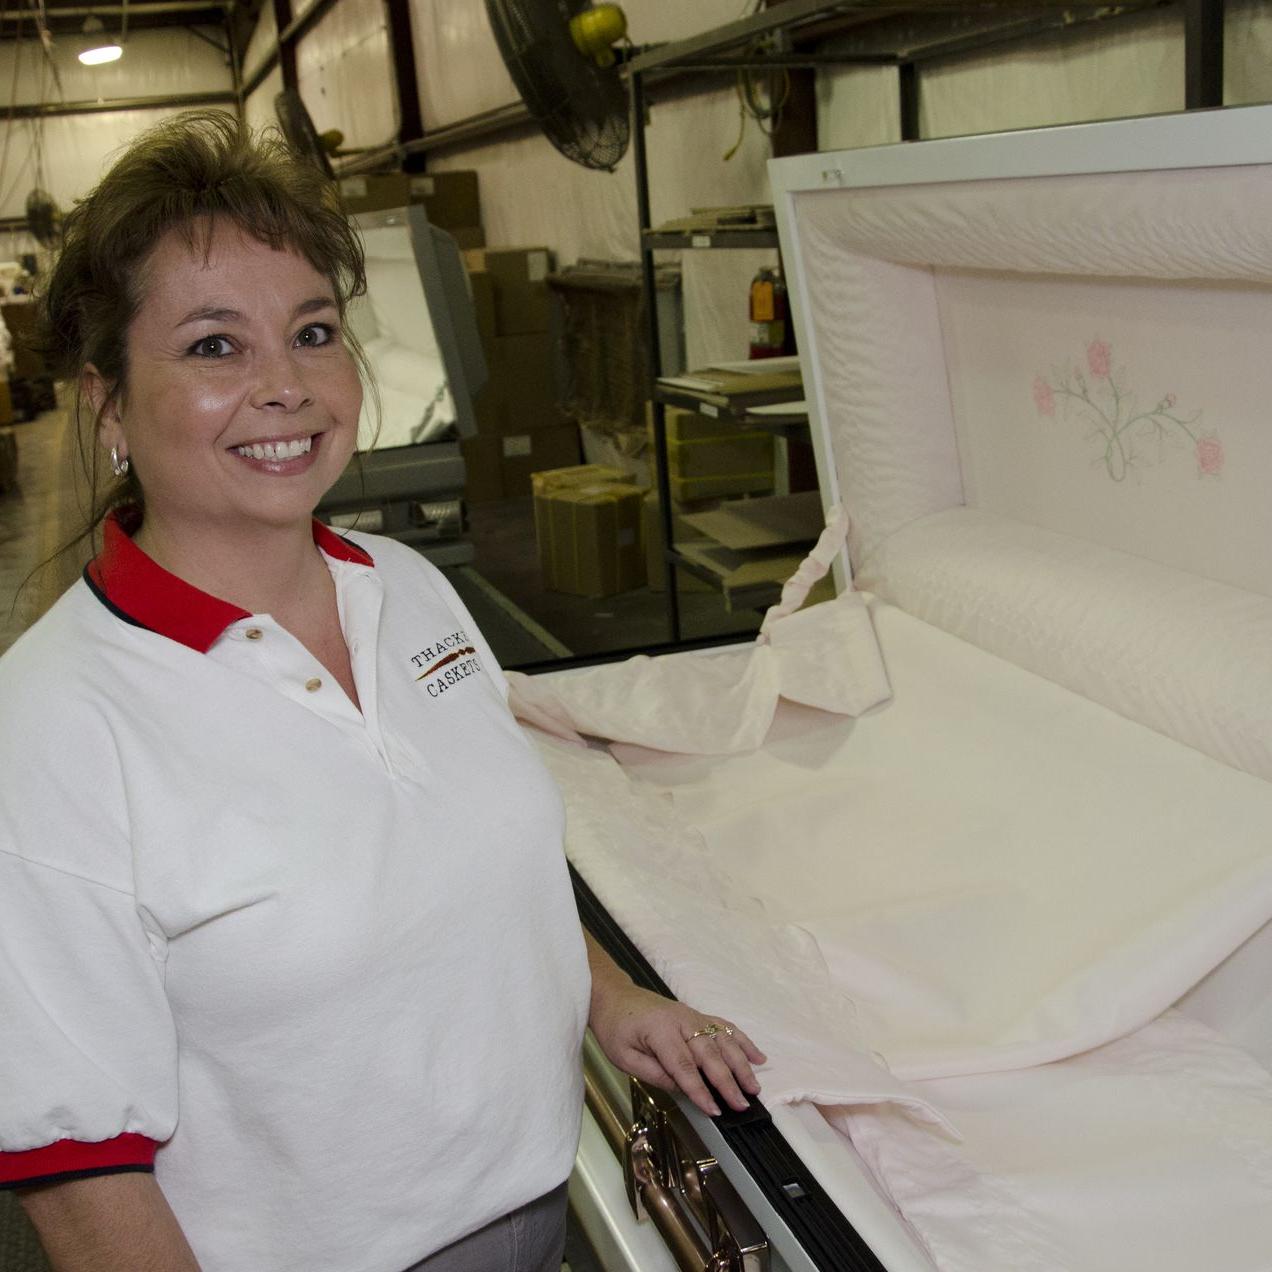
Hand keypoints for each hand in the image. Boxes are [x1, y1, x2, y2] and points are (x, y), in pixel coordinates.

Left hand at [589, 980, 766, 1117]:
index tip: (715, 1111)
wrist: (614, 996)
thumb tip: (684, 1089)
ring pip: (723, 1040)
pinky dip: (743, 1041)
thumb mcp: (624, 1057)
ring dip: (741, 1063)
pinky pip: (724, 1027)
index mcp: (660, 1031)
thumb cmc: (615, 1028)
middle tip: (742, 1104)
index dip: (700, 1090)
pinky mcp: (697, 1015)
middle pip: (710, 1054)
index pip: (684, 1066)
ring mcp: (692, 1016)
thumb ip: (655, 1073)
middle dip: (728, 1081)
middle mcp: (682, 1021)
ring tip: (753, 1086)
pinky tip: (757, 1057)